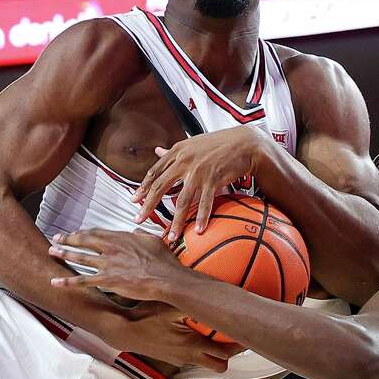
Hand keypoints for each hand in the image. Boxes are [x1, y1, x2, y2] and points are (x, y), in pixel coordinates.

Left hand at [48, 229, 190, 300]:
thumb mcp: (153, 240)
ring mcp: (108, 264)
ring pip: (80, 258)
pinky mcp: (107, 280)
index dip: (84, 233)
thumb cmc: (163, 261)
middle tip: (56, 238)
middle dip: (68, 239)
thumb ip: (141, 233)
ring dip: (64, 254)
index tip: (76, 233)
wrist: (166, 278)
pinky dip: (67, 282)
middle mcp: (111, 248)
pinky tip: (55, 282)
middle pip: (84, 241)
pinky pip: (83, 281)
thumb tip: (136, 229)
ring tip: (52, 252)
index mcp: (121, 237)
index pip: (97, 232)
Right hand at [110, 300, 241, 371]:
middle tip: (235, 337)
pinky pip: (194, 358)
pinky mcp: (173, 358)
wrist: (123, 331)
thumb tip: (209, 295)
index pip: (223, 353)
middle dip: (230, 354)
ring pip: (207, 363)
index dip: (238, 345)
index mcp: (191, 344)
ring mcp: (180, 359)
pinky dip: (201, 350)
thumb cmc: (144, 317)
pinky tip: (198, 333)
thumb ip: (190, 302)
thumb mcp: (169, 305)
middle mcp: (188, 355)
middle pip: (220, 365)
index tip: (246, 334)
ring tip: (220, 334)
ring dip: (215, 352)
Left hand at [130, 126, 268, 242]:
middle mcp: (184, 161)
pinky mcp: (213, 179)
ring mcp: (198, 171)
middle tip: (139, 219)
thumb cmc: (219, 143)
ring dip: (175, 221)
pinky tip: (197, 230)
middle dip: (148, 205)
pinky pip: (204, 203)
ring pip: (182, 201)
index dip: (143, 187)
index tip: (135, 200)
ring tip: (171, 236)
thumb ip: (174, 151)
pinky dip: (201, 218)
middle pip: (160, 187)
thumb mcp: (192, 143)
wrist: (244, 142)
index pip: (154, 172)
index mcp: (178, 151)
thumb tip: (156, 150)